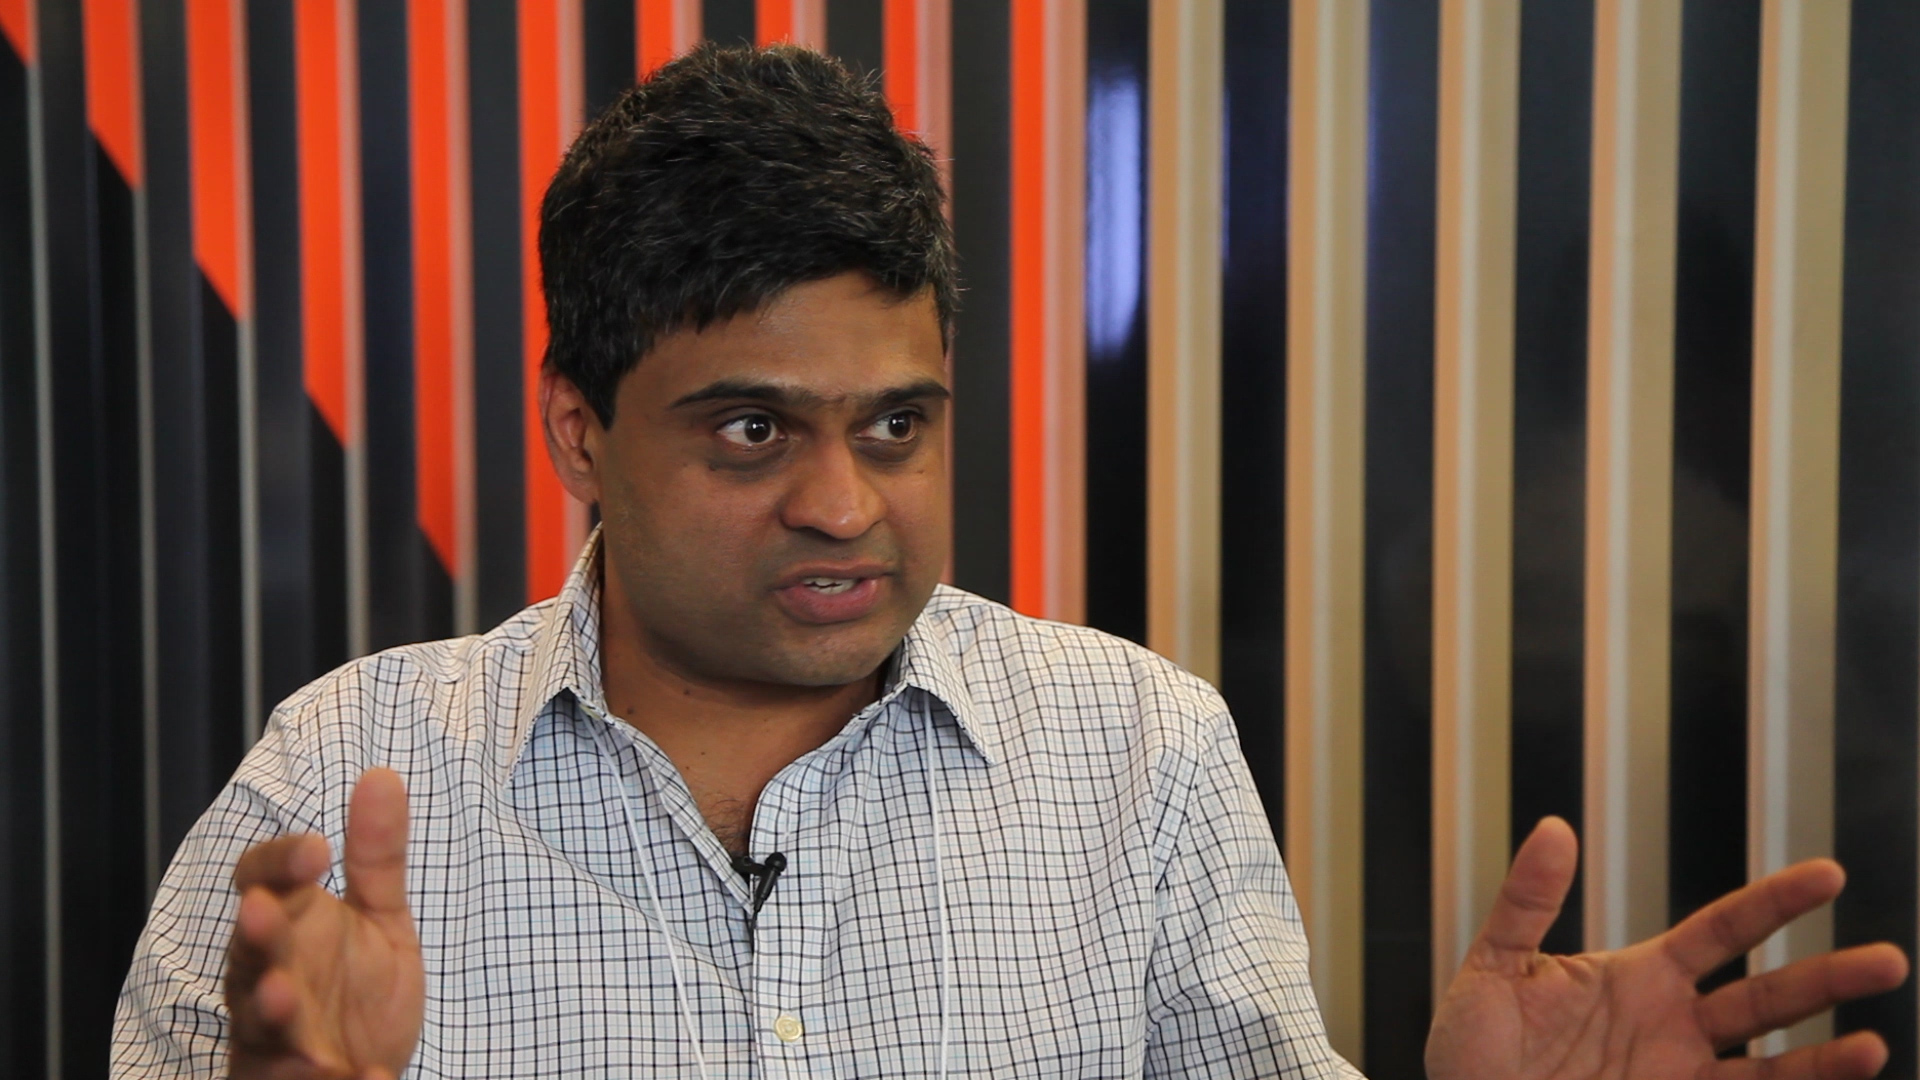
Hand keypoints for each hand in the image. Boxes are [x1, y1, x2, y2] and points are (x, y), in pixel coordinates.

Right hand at [225, 769, 424, 1079]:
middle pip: (246, 953)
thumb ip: (376, 859)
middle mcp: (265, 978)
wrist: (366, 1068)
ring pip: (259, 1023)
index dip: (277, 864)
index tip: (316, 849)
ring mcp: (274, 1037)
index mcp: (285, 928)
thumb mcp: (379, 921)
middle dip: (254, 935)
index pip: (259, 883)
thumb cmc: (357, 991)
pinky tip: (368, 1076)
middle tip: (263, 912)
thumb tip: (383, 774)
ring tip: (282, 998)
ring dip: (269, 1010)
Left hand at [1426, 817, 1908, 1079]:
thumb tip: (1554, 827)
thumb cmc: (1471, 1049)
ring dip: (1825, 1060)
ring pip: (1772, 1068)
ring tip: (1874, 1046)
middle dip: (1828, 979)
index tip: (1831, 875)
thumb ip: (1526, 901)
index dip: (1776, 903)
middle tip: (1890, 960)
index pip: (1723, 931)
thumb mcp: (1493, 967)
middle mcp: (1673, 1029)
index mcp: (1639, 977)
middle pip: (1768, 998)